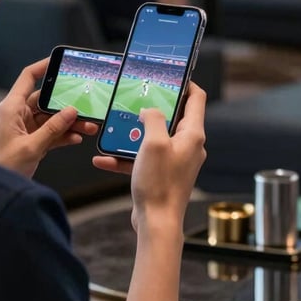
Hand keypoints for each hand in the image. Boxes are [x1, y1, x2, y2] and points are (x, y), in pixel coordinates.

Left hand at [0, 58, 97, 178]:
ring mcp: (26, 127)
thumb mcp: (31, 146)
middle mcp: (19, 114)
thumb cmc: (2, 166)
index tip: (62, 61)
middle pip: (47, 99)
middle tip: (87, 106)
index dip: (44, 66)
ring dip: (71, 122)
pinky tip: (77, 138)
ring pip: (53, 117)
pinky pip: (53, 132)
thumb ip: (53, 128)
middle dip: (68, 104)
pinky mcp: (33, 140)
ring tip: (89, 126)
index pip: (28, 77)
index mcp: (12, 108)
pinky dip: (65, 135)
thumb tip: (71, 111)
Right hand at [92, 83, 206, 232]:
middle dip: (154, 108)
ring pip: (154, 139)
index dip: (186, 84)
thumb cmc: (159, 185)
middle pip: (174, 117)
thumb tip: (150, 110)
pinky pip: (143, 159)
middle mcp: (188, 146)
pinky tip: (103, 159)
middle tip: (138, 98)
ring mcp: (176, 162)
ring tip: (116, 127)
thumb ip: (153, 119)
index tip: (171, 76)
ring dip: (134, 134)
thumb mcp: (154, 143)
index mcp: (193, 135)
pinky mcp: (162, 175)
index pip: (196, 99)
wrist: (156, 224)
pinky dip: (125, 157)